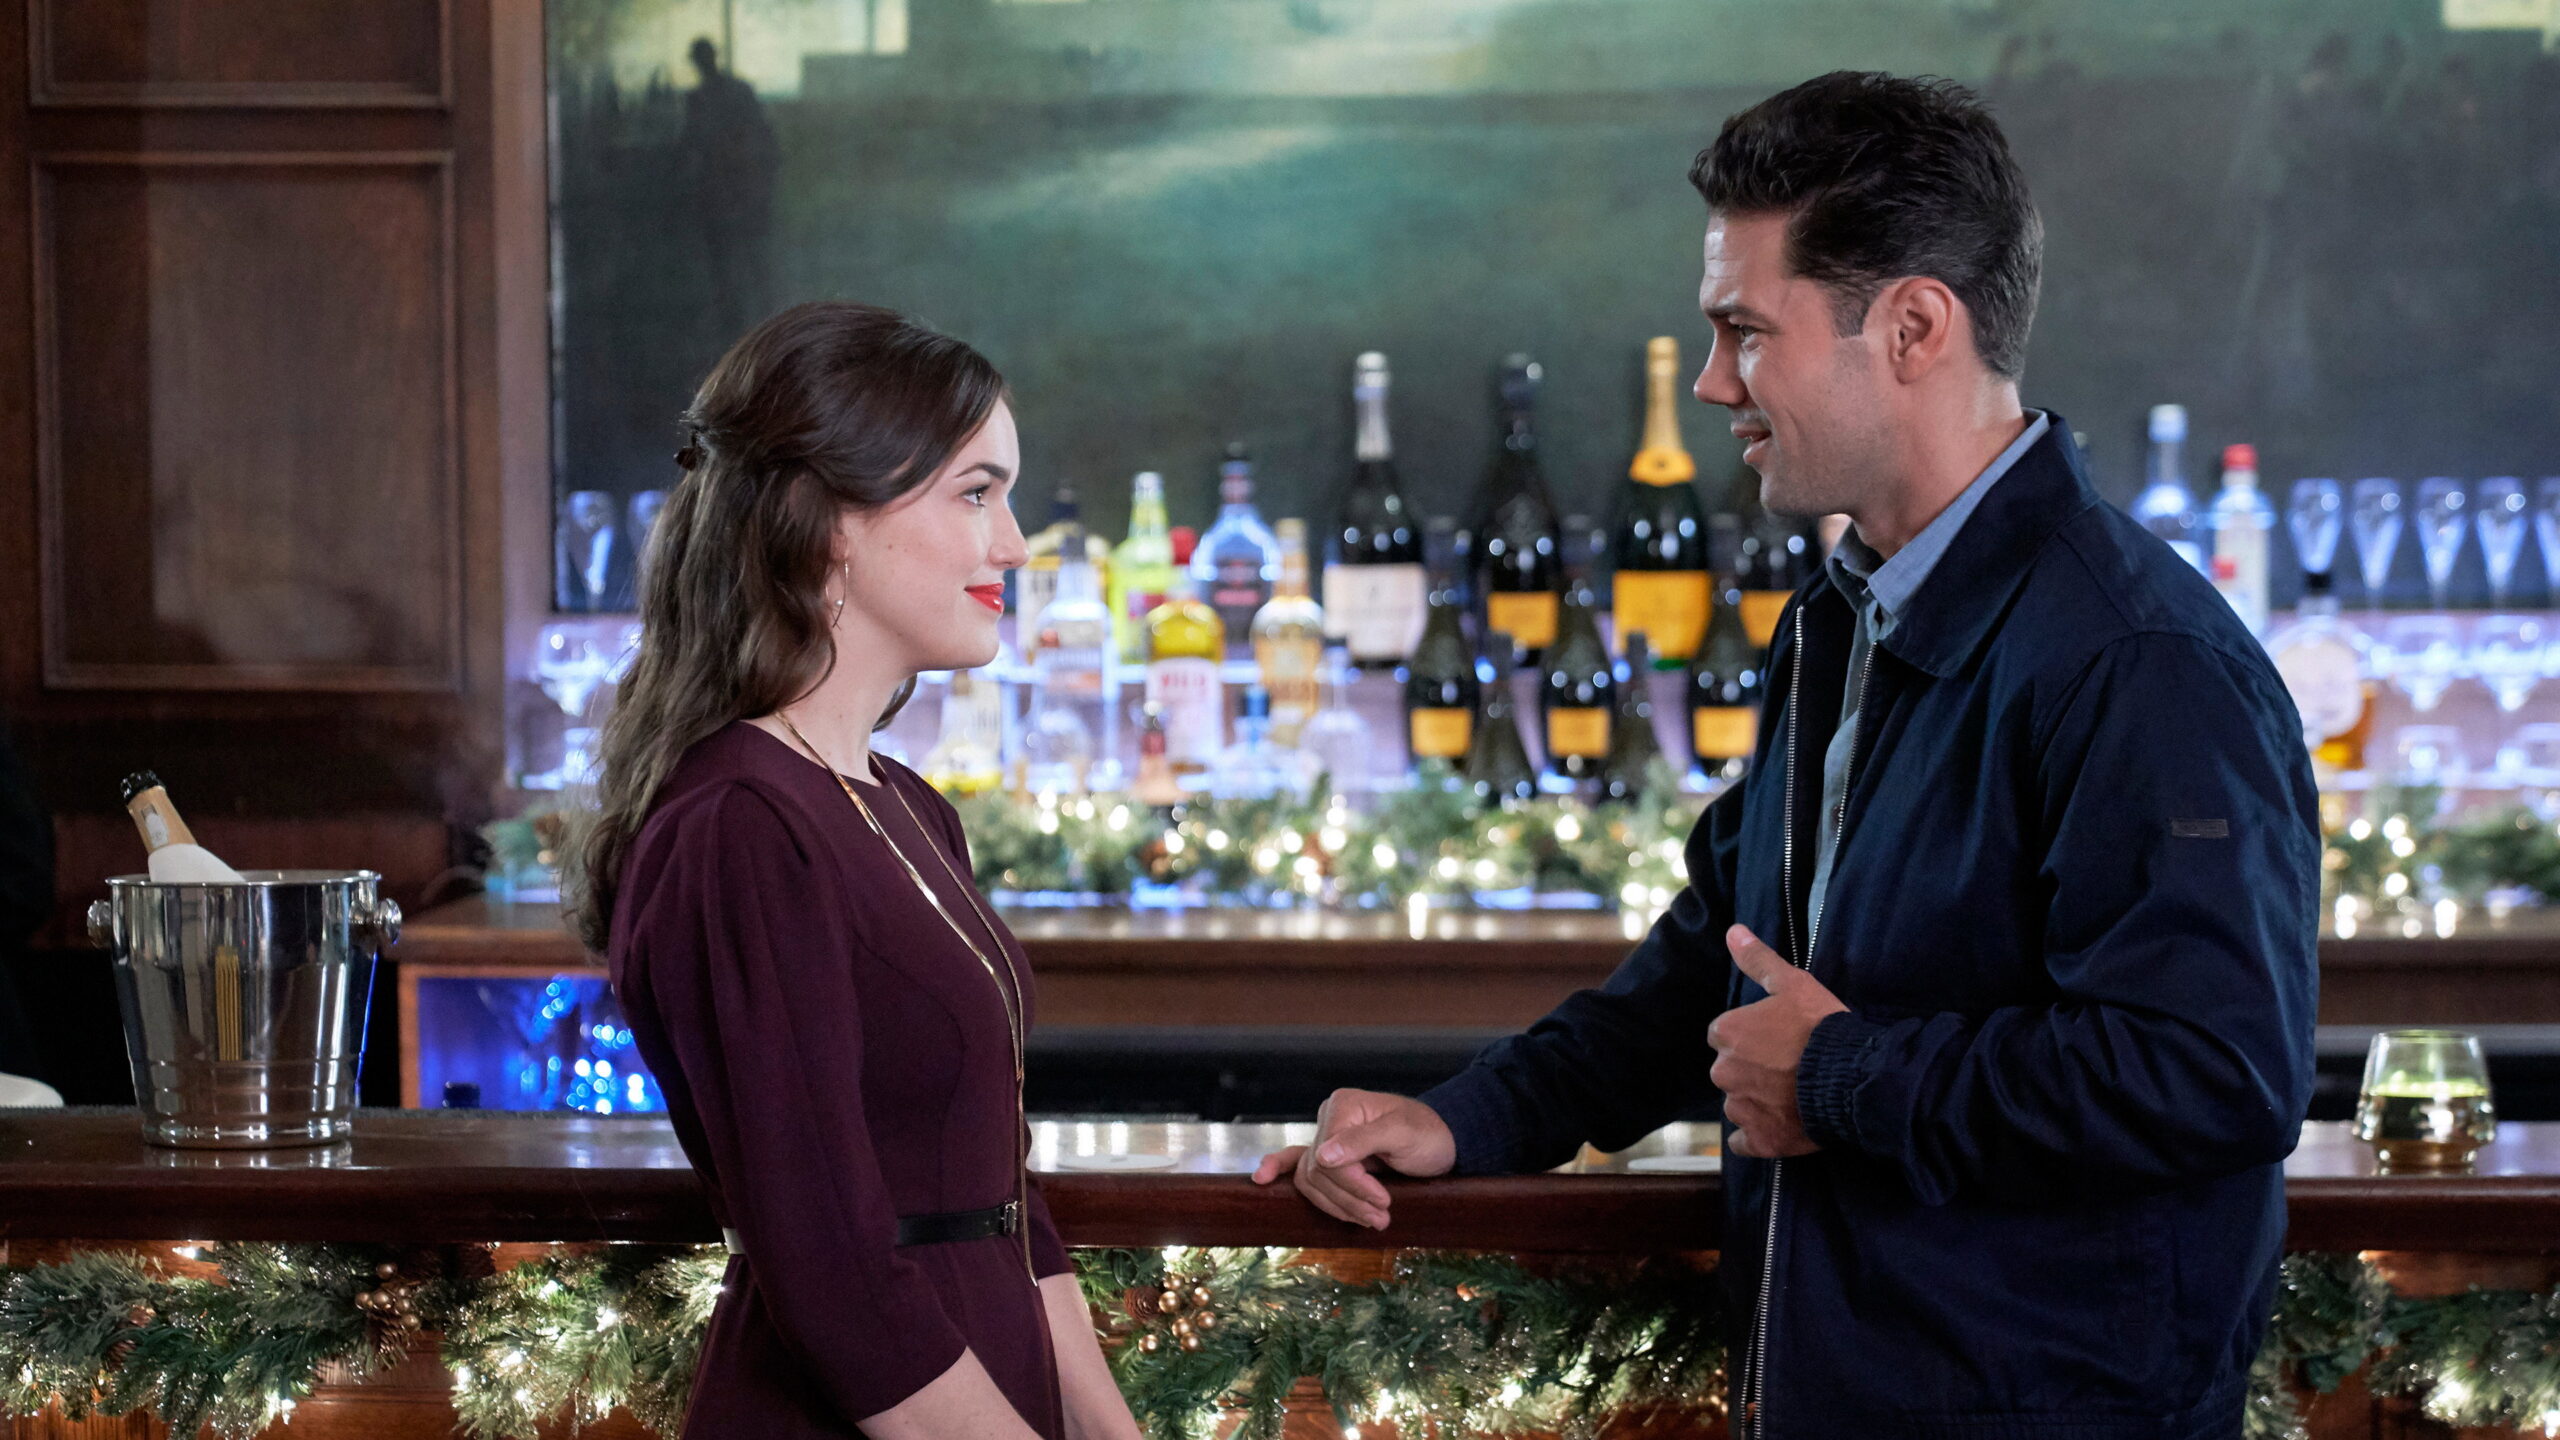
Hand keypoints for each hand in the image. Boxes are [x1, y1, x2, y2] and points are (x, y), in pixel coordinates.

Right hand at [1250, 1088, 1455, 1229]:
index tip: (1383, 1201)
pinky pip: (1297, 1165)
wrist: (1444, 1142)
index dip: (1353, 1184)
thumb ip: (1362, 1140)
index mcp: (1344, 1106)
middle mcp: (1330, 1119)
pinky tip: (1262, 1179)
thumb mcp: (1403, 1133)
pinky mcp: (1330, 1157)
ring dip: (1338, 1205)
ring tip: (1371, 1219)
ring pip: (1311, 1181)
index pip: (1329, 1157)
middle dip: (1349, 1199)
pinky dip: (1280, 1171)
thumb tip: (1321, 1157)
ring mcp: (1327, 1138)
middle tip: (1382, 1217)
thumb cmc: (1428, 1134)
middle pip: (1318, 1172)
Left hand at [1708, 923, 1848, 1159]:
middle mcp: (1724, 1072)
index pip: (1725, 1035)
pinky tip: (1781, 1125)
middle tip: (1789, 1066)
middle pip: (1730, 1070)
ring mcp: (1741, 1108)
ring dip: (1758, 1101)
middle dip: (1753, 1069)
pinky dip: (1758, 1136)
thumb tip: (1733, 931)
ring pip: (1739, 1104)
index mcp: (1727, 1033)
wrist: (1854, 1077)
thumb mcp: (1793, 984)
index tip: (1777, 1039)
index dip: (1752, 1037)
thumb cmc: (1822, 1027)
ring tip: (1793, 1095)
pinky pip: (1746, 1142)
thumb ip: (1758, 960)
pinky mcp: (1759, 1140)